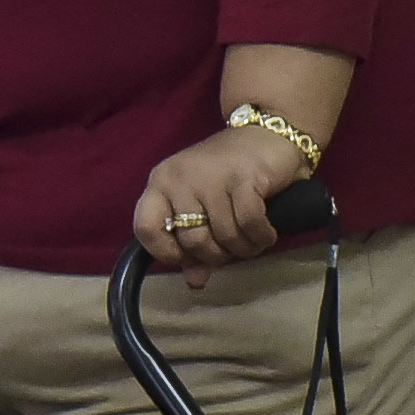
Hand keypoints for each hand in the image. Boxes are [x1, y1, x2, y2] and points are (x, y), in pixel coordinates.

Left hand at [133, 114, 315, 289]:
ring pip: (224, 237)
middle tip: (233, 247)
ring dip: (245, 248)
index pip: (145, 228)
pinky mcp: (244, 177)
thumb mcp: (204, 205)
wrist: (269, 132)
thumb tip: (194, 282)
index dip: (167, 253)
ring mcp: (212, 176)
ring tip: (253, 241)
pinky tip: (266, 234)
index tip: (190, 257)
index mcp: (161, 182)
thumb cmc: (231, 172)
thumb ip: (194, 245)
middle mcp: (180, 177)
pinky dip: (262, 237)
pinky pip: (250, 225)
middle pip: (193, 242)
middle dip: (218, 255)